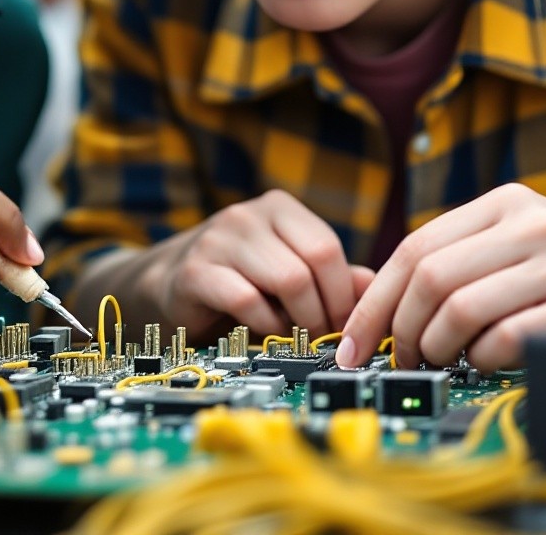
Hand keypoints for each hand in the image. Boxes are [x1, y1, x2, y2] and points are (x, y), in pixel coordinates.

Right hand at [136, 190, 372, 338]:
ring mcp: (218, 240)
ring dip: (299, 320)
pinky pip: (247, 301)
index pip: (327, 246)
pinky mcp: (195, 271)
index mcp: (278, 208)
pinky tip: (263, 332)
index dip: (344, 292)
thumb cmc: (239, 280)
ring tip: (295, 334)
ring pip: (286, 281)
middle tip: (325, 337)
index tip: (347, 324)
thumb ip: (332, 277)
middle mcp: (247, 216)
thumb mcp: (288, 271)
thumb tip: (375, 289)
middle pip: (311, 265)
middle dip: (326, 310)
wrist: (169, 285)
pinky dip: (265, 325)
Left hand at [336, 183, 545, 372]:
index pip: (416, 248)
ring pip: (460, 310)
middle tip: (403, 357)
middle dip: (403, 329)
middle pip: (430, 279)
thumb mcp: (520, 238)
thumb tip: (377, 307)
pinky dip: (483, 360)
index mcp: (506, 202)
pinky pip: (504, 340)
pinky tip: (488, 361)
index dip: (375, 300)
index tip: (354, 342)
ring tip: (444, 359)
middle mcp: (533, 225)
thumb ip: (460, 256)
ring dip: (438, 347)